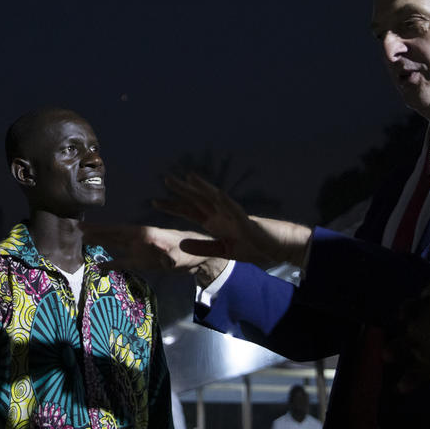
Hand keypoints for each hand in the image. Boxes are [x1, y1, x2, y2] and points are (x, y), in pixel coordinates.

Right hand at [78, 223, 228, 286]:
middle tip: (77, 229)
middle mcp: (138, 240)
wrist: (198, 257)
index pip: (118, 230)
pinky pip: (123, 262)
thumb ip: (166, 254)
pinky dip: (111, 264)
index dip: (101, 228)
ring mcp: (139, 251)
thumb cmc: (189, 251)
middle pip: (112, 235)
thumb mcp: (179, 252)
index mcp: (144, 234)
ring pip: (115, 246)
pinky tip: (99, 266)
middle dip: (96, 232)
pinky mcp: (142, 262)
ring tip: (83, 241)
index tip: (86, 226)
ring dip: (101, 243)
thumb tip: (158, 253)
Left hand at [156, 173, 310, 268]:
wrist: (275, 249)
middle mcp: (221, 215)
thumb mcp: (222, 251)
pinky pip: (234, 209)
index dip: (173, 206)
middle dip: (182, 190)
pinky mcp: (245, 221)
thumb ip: (202, 247)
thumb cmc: (251, 247)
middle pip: (198, 200)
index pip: (189, 211)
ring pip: (215, 198)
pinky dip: (225, 201)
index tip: (155, 202)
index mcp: (214, 222)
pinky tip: (216, 192)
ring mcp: (233, 216)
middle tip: (165, 179)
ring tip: (189, 178)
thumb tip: (181, 243)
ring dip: (202, 188)